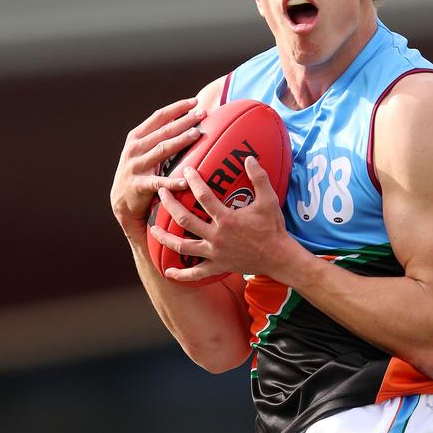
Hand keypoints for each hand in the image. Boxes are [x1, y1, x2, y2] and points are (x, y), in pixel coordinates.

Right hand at [110, 97, 206, 239]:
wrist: (121, 201)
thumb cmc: (140, 171)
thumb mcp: (143, 150)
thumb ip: (158, 136)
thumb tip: (184, 119)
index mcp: (136, 137)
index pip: (159, 117)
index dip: (177, 108)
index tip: (195, 101)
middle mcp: (135, 148)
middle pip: (163, 131)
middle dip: (184, 121)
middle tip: (202, 114)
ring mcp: (136, 166)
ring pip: (162, 150)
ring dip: (180, 141)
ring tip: (197, 134)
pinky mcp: (139, 185)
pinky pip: (159, 182)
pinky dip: (172, 182)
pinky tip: (185, 181)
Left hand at [149, 156, 301, 282]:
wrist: (279, 257)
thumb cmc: (273, 228)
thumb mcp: (269, 201)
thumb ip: (259, 178)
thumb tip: (248, 158)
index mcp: (227, 220)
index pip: (204, 198)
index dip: (193, 182)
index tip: (185, 170)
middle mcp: (217, 237)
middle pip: (185, 220)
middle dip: (170, 206)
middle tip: (160, 193)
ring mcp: (215, 254)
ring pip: (183, 247)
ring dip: (165, 238)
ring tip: (153, 229)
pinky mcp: (217, 266)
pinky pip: (196, 273)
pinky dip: (181, 274)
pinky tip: (168, 272)